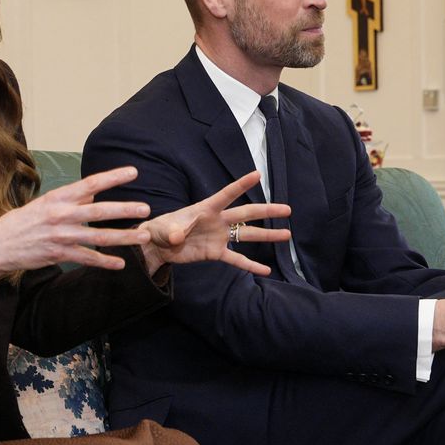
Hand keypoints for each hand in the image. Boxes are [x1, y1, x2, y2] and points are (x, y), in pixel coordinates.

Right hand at [0, 166, 154, 283]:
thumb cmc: (24, 221)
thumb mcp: (46, 203)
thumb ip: (72, 199)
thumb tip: (95, 192)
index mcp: (59, 197)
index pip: (91, 183)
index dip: (113, 177)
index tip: (134, 172)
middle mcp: (61, 214)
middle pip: (99, 210)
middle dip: (125, 210)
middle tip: (146, 209)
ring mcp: (61, 236)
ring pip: (99, 237)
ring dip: (124, 237)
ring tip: (143, 236)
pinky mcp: (59, 254)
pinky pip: (87, 258)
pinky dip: (105, 261)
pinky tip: (120, 263)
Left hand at [138, 170, 290, 275]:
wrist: (158, 246)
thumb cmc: (160, 229)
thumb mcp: (165, 228)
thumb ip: (174, 231)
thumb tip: (178, 236)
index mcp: (206, 208)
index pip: (227, 194)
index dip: (241, 185)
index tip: (257, 174)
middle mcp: (218, 221)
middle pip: (246, 214)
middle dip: (266, 211)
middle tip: (287, 209)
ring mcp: (219, 237)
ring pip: (247, 235)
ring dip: (267, 235)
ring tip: (286, 234)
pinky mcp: (216, 253)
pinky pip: (236, 259)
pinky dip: (250, 265)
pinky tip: (265, 270)